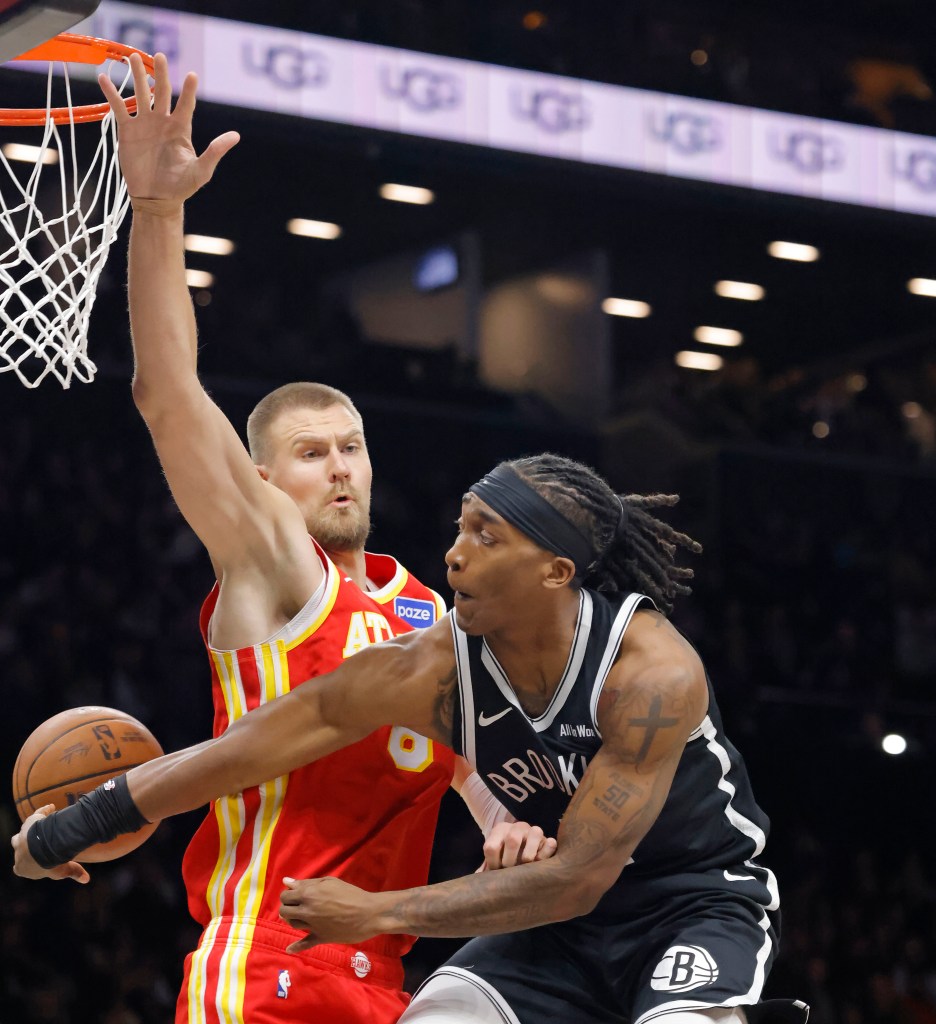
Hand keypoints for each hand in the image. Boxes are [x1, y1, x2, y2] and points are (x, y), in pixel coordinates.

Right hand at [11, 805, 89, 883]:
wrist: (44, 847)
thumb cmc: (51, 863)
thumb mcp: (63, 871)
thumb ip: (74, 873)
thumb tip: (86, 880)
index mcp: (22, 868)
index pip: (19, 869)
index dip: (26, 865)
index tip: (34, 862)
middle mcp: (19, 853)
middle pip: (18, 848)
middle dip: (26, 845)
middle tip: (38, 841)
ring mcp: (22, 837)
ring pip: (23, 832)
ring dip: (31, 829)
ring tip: (44, 824)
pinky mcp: (29, 823)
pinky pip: (36, 815)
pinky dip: (43, 811)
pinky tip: (52, 807)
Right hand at [98, 52, 238, 204]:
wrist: (156, 199)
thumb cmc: (181, 187)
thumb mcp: (201, 171)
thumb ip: (215, 152)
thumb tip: (235, 136)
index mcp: (181, 129)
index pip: (186, 104)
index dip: (189, 90)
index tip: (192, 75)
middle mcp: (163, 121)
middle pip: (162, 91)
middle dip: (161, 74)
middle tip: (160, 56)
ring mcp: (145, 124)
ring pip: (140, 93)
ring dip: (137, 76)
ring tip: (132, 57)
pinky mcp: (128, 130)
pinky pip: (119, 107)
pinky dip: (111, 93)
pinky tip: (103, 78)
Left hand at [279, 876, 382, 952]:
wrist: (368, 913)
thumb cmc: (351, 893)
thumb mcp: (330, 882)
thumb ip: (307, 882)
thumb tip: (286, 881)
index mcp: (309, 893)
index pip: (286, 895)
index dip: (288, 894)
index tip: (294, 894)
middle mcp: (307, 909)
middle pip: (285, 910)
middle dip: (287, 906)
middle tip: (296, 904)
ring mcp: (313, 925)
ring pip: (292, 924)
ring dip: (291, 920)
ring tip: (298, 915)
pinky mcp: (320, 937)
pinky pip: (304, 943)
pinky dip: (296, 947)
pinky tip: (289, 948)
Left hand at [477, 821, 556, 871]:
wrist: (525, 846)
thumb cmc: (505, 856)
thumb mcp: (495, 858)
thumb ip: (486, 868)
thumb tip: (475, 883)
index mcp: (500, 830)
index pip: (491, 847)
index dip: (492, 864)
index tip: (496, 872)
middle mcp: (517, 826)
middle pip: (512, 839)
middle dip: (510, 861)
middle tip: (511, 871)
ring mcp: (534, 830)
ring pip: (534, 835)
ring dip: (529, 857)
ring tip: (526, 868)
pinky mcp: (547, 839)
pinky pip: (551, 843)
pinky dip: (546, 856)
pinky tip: (541, 865)